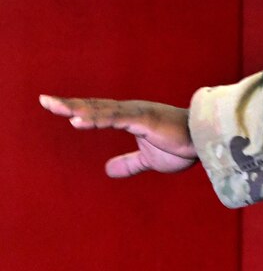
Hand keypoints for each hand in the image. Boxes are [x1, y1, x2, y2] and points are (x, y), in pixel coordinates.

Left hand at [40, 95, 197, 177]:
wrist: (208, 142)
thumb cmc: (184, 147)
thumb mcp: (149, 160)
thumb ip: (129, 163)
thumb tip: (107, 170)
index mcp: (131, 119)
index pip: (99, 113)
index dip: (78, 110)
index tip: (54, 106)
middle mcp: (132, 112)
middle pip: (95, 107)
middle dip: (70, 104)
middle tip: (45, 100)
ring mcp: (138, 114)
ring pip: (102, 110)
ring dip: (78, 109)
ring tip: (54, 107)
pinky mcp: (145, 120)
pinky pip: (116, 118)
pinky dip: (96, 118)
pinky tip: (78, 120)